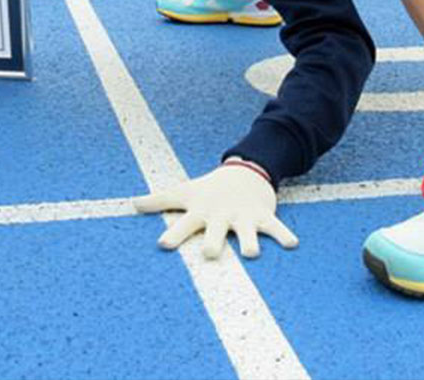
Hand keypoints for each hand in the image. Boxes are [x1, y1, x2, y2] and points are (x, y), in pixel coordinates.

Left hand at [134, 159, 298, 258]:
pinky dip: (283, 235)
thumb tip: (132, 204)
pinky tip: (292, 244)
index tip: (163, 244)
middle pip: (215, 232)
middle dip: (212, 242)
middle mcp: (220, 216)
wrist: (245, 171)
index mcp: (201, 212)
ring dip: (249, 242)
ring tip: (251, 253)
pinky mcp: (263, 216)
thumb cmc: (209, 189)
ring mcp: (242, 216)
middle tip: (208, 252)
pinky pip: (275, 227)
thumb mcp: (185, 193)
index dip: (174, 234)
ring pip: (246, 232)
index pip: (184, 224)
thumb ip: (159, 200)